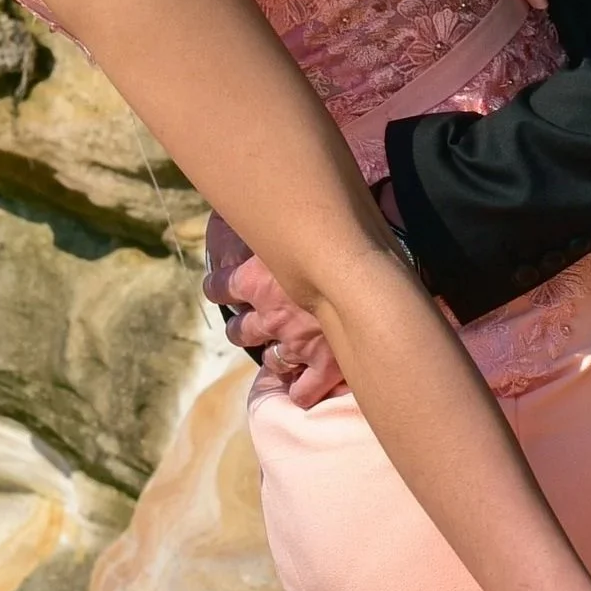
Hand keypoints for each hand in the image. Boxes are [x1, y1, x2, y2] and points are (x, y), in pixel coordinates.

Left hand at [206, 215, 348, 404]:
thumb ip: (275, 220)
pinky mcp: (325, 366)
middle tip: (246, 327)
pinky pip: (304, 389)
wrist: (373, 274)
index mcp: (256, 280)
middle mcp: (270, 316)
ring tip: (275, 356)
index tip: (217, 287)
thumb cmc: (336, 236)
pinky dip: (301, 390)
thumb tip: (259, 200)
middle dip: (241, 329)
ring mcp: (297, 344)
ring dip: (271, 358)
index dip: (217, 287)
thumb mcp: (295, 223)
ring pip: (270, 360)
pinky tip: (300, 390)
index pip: (221, 287)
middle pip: (240, 331)